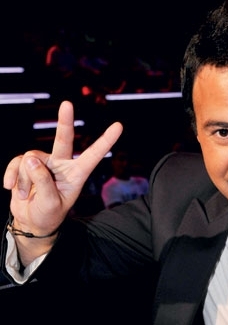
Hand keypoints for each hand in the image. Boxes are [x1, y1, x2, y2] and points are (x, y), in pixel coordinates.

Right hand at [3, 101, 122, 263]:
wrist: (30, 221)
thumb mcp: (50, 204)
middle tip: (67, 104)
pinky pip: (16, 162)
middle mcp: (63, 165)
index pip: (93, 155)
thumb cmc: (47, 215)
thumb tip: (30, 159)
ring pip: (30, 158)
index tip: (119, 126)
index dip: (106, 141)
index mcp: (77, 175)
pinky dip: (12, 175)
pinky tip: (10, 187)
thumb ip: (42, 182)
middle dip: (65, 121)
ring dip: (25, 179)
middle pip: (64, 139)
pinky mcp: (26, 165)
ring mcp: (44, 163)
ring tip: (26, 195)